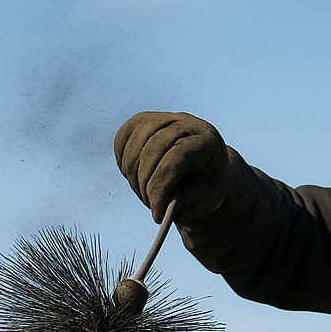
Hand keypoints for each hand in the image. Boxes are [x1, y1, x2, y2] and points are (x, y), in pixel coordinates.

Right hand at [114, 111, 232, 222]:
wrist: (201, 174)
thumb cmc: (206, 188)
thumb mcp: (208, 198)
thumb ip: (191, 198)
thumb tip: (168, 200)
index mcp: (208, 140)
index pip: (176, 157)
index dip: (161, 187)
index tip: (157, 213)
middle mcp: (187, 122)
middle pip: (153, 149)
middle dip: (146, 183)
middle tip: (150, 205)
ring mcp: (164, 118)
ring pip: (135, 142)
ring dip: (133, 174)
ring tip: (144, 193)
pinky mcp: (144, 120)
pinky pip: (123, 137)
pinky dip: (122, 160)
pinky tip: (133, 176)